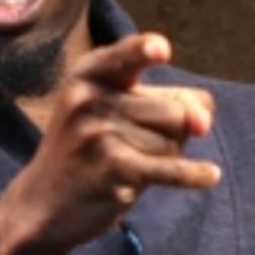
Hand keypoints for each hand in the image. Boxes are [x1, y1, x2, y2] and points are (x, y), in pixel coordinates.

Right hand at [0, 33, 219, 254]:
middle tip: (138, 147)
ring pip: (174, 142)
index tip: (163, 51)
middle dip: (174, 134)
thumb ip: (164, 101)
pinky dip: (195, 174)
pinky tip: (211, 176)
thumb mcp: (112, 112)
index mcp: (87, 75)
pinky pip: (171, 168)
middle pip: (174, 110)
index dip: (144, 51)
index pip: (126, 57)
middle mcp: (88, 99)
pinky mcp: (112, 169)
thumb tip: (204, 121)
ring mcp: (98, 134)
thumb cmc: (88, 150)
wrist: (43, 204)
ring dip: (167, 159)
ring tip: (132, 165)